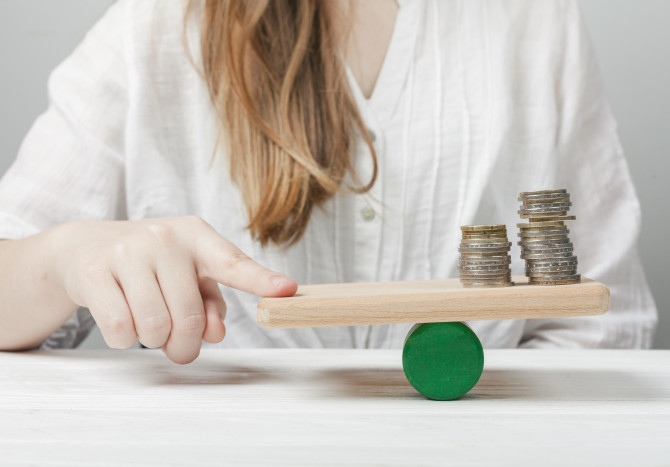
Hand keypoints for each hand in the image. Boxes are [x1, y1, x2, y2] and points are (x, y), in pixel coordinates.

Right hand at [49, 216, 296, 362]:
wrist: (85, 247)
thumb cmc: (150, 265)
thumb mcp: (186, 274)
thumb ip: (210, 302)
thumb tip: (216, 333)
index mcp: (196, 235)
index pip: (233, 263)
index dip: (261, 281)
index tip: (287, 290)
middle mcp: (164, 237)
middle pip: (188, 316)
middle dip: (185, 344)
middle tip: (179, 346)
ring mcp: (127, 251)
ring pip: (153, 327)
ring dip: (153, 341)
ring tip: (148, 324)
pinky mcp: (94, 272)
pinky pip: (120, 329)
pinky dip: (124, 339)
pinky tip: (122, 319)